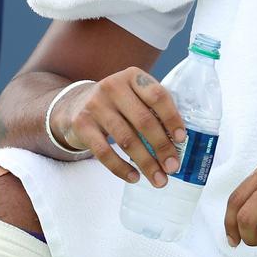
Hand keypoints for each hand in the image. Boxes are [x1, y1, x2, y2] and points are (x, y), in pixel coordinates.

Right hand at [52, 67, 186, 187]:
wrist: (75, 104)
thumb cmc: (117, 104)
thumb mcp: (133, 96)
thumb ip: (152, 110)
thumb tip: (177, 144)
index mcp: (133, 76)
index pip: (157, 96)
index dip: (172, 118)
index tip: (181, 139)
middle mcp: (113, 86)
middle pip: (144, 120)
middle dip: (162, 147)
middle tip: (173, 166)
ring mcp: (95, 105)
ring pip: (126, 139)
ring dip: (145, 162)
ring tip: (158, 179)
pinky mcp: (82, 124)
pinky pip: (104, 152)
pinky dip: (121, 168)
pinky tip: (134, 177)